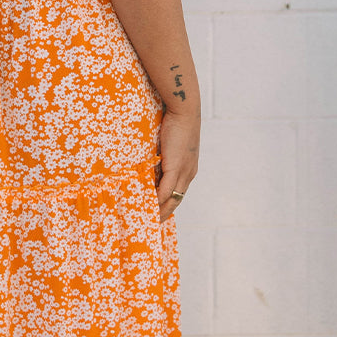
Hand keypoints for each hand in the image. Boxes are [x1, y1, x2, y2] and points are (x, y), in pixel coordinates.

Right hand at [154, 108, 199, 222]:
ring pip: (171, 200)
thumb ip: (163, 157)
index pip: (178, 194)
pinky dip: (156, 200)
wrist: (185, 111)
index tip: (158, 215)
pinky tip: (147, 207)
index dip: (168, 206)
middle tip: (151, 225)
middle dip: (164, 214)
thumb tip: (149, 163)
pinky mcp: (175, 168)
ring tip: (147, 220)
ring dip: (159, 211)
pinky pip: (165, 190)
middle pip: (176, 201)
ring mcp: (183, 172)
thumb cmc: (176, 122)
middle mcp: (188, 174)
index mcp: (189, 170)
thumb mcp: (170, 144)